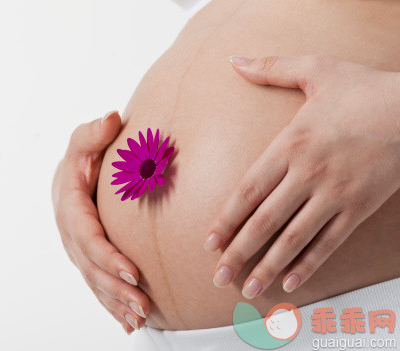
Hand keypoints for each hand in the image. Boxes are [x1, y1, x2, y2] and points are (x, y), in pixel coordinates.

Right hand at [52, 111, 149, 332]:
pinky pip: (98, 285)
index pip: (88, 238)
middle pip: (93, 268)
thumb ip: (92, 134)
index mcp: (70, 209)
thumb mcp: (83, 142)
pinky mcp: (88, 258)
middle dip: (116, 289)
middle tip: (143, 306)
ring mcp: (78, 250)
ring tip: (140, 320)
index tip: (132, 272)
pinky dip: (112, 305)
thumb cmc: (83, 158)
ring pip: (95, 282)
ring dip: (116, 303)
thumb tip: (112, 117)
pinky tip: (130, 323)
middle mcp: (72, 235)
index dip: (107, 257)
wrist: (75, 176)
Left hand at [205, 55, 399, 298]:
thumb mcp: (315, 69)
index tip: (209, 242)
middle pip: (265, 221)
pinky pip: (330, 242)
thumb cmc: (363, 89)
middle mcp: (308, 174)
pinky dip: (310, 263)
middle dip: (239, 251)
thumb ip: (271, 68)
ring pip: (294, 238)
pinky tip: (292, 282)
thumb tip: (234, 60)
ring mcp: (335, 194)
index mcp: (290, 144)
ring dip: (269, 266)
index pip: (248, 190)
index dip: (226, 219)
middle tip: (219, 277)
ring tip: (248, 289)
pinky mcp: (359, 207)